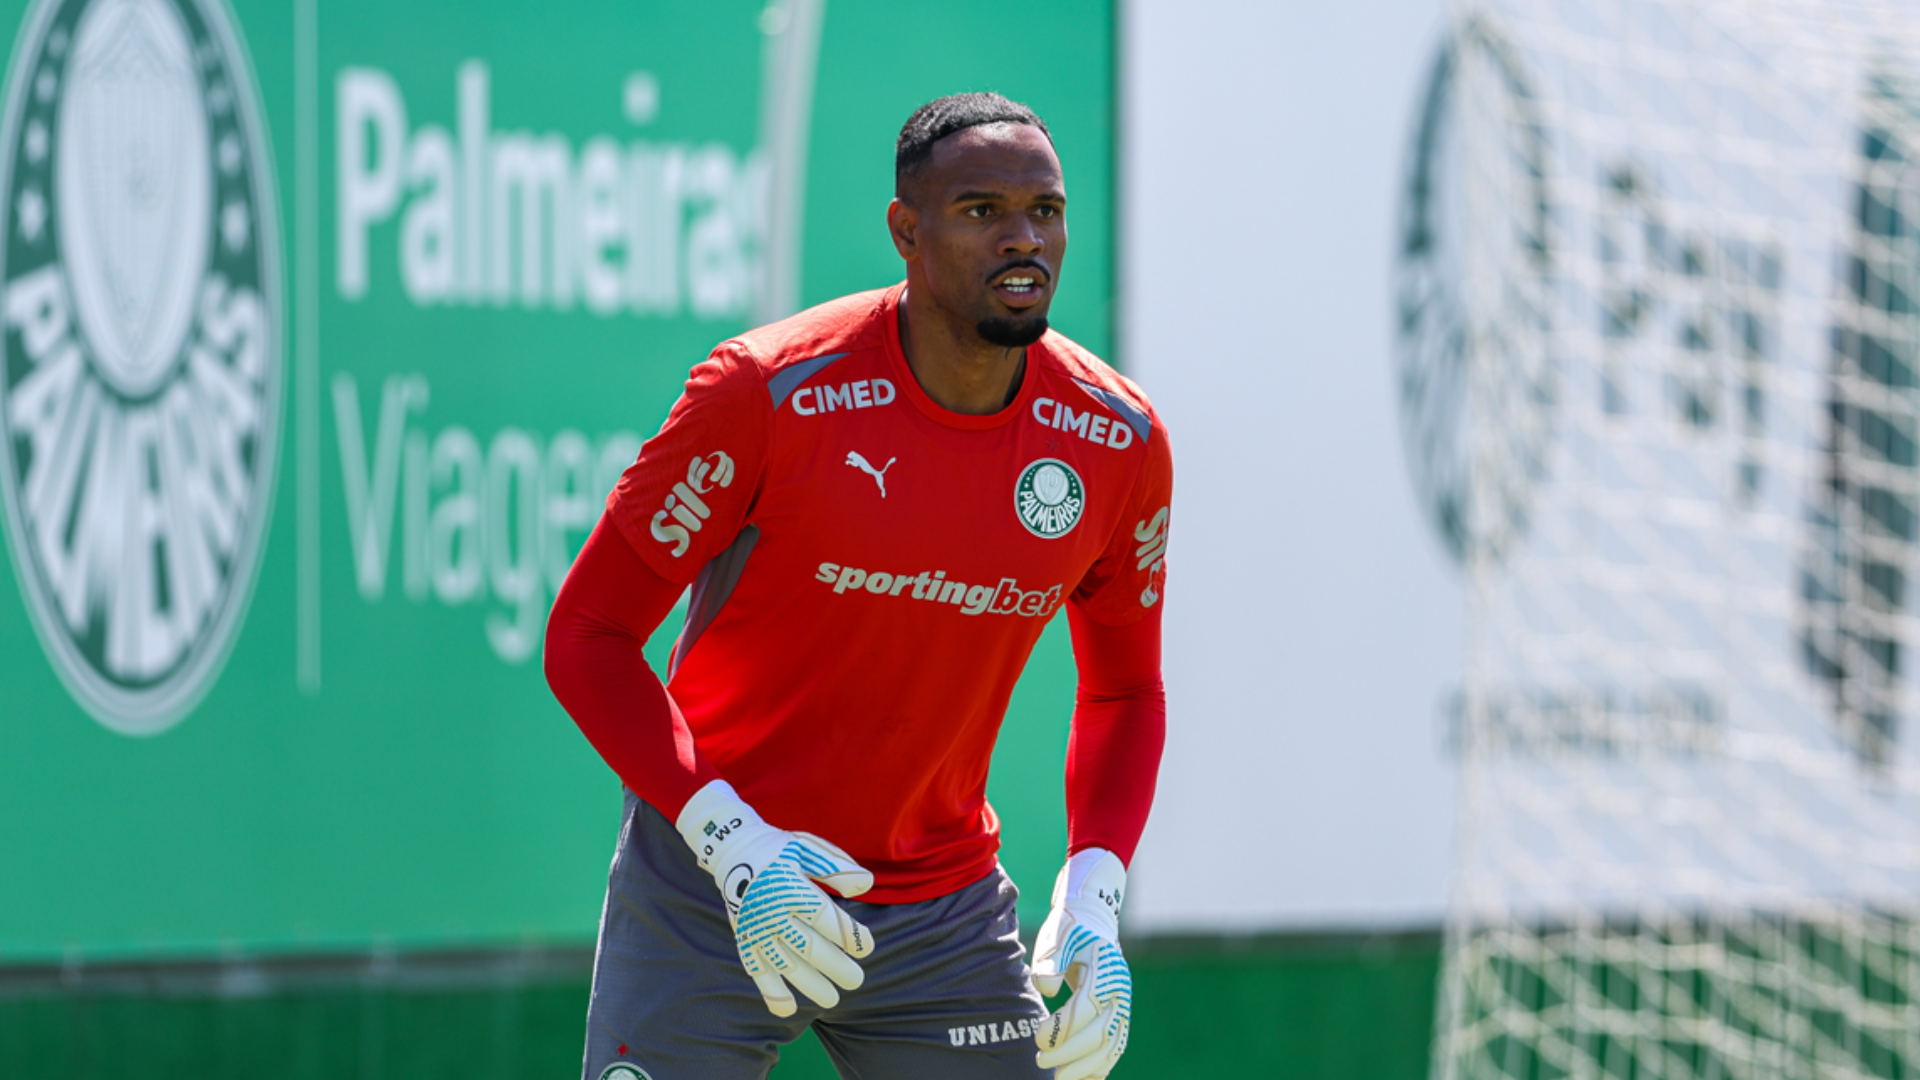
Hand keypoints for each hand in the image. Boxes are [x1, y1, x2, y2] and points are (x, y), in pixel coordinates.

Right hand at [676, 780, 876, 1015]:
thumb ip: (837, 867)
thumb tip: (866, 885)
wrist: (731, 850)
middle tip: (857, 980)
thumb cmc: (778, 849)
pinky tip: (788, 1009)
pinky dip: (770, 991)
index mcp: (790, 886)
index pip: (824, 917)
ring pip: (784, 964)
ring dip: (809, 985)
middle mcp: (771, 911)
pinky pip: (756, 969)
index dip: (848, 935)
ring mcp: (756, 928)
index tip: (867, 946)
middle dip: (835, 966)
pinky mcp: (744, 938)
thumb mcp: (808, 848)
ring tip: (832, 1000)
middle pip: (808, 946)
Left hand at [1032, 848, 1130, 1079]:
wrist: (1093, 924)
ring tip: (1058, 1079)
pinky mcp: (1119, 1017)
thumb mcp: (1056, 934)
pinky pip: (1115, 1047)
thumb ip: (1050, 959)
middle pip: (1100, 1032)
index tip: (1036, 1037)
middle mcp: (1120, 991)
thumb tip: (1047, 989)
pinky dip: (1101, 1066)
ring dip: (1085, 1066)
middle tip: (1040, 1061)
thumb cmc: (1069, 931)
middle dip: (1069, 1052)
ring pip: (1111, 1046)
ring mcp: (1123, 1006)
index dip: (1062, 1027)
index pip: (1086, 1008)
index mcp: (1105, 970)